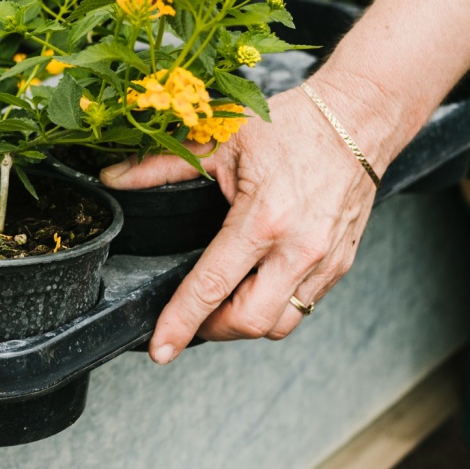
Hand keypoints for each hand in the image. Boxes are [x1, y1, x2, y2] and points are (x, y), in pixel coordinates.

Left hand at [100, 83, 382, 364]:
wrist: (356, 119)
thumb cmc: (289, 125)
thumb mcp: (219, 139)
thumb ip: (161, 167)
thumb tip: (112, 178)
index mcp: (262, 219)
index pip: (211, 286)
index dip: (180, 322)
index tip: (161, 349)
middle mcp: (298, 248)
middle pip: (249, 322)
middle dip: (212, 330)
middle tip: (190, 319)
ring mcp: (324, 261)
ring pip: (280, 324)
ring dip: (245, 323)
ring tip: (222, 303)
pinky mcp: (341, 264)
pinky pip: (304, 306)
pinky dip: (274, 307)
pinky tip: (256, 287)